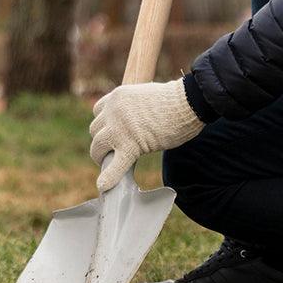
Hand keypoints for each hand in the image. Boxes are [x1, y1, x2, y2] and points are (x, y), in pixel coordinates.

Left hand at [89, 78, 204, 191]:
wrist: (188, 102)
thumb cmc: (174, 100)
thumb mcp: (144, 96)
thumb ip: (132, 107)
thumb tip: (132, 123)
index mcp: (117, 96)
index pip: (98, 112)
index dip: (104, 125)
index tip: (111, 133)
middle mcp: (113, 110)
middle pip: (95, 130)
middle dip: (103, 142)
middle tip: (113, 151)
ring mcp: (119, 128)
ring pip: (98, 146)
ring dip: (102, 157)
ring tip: (110, 164)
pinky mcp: (131, 145)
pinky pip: (115, 164)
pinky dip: (109, 177)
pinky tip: (104, 186)